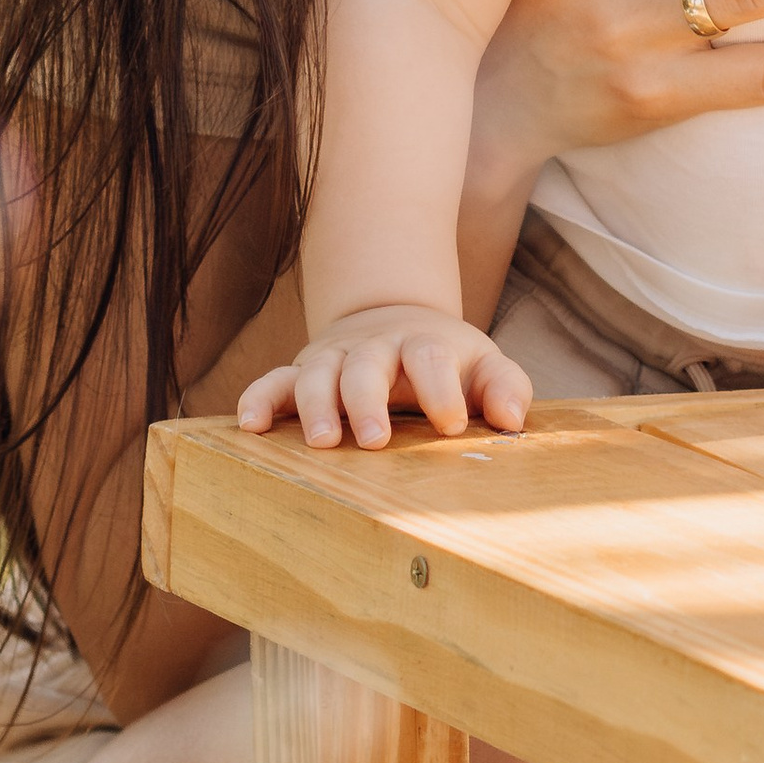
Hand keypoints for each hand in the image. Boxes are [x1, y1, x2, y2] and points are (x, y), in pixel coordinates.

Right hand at [238, 306, 532, 451]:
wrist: (395, 319)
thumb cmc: (447, 360)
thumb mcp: (484, 366)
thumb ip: (505, 387)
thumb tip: (513, 420)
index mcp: (422, 343)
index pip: (430, 356)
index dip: (441, 388)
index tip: (453, 425)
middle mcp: (374, 347)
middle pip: (366, 364)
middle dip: (368, 400)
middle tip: (375, 440)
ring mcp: (334, 358)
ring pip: (318, 373)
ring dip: (316, 405)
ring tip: (322, 442)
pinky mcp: (302, 373)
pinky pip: (273, 381)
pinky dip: (259, 398)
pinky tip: (250, 425)